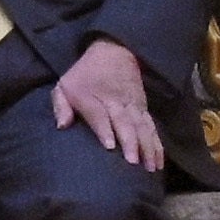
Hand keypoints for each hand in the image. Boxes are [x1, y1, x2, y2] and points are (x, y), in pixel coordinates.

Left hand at [46, 37, 166, 171]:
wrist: (114, 52)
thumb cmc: (85, 76)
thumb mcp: (65, 85)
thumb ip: (61, 106)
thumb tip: (62, 126)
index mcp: (92, 97)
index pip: (99, 114)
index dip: (104, 129)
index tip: (109, 146)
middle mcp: (115, 102)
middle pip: (124, 122)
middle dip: (130, 142)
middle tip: (133, 161)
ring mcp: (132, 106)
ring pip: (142, 127)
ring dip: (147, 147)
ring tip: (150, 168)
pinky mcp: (144, 110)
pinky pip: (152, 128)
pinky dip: (157, 145)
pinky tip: (159, 162)